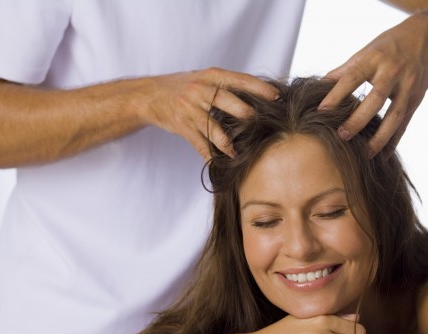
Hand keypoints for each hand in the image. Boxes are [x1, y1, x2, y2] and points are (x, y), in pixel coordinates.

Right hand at [141, 67, 277, 159]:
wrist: (150, 95)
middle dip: (247, 114)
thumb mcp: (204, 78)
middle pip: (228, 101)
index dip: (259, 88)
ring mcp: (190, 109)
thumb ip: (227, 86)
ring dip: (228, 143)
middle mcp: (200, 90)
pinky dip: (210, 155)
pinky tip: (220, 162)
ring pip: (213, 128)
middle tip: (263, 123)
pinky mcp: (183, 126)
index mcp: (211, 76)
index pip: (240, 80)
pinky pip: (199, 144)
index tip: (277, 96)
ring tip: (238, 152)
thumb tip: (260, 93)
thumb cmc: (184, 86)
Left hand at [319, 14, 427, 155]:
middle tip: (341, 136)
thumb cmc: (389, 45)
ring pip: (394, 117)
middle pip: (375, 100)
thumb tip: (319, 86)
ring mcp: (408, 87)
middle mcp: (393, 73)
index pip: (353, 78)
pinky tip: (381, 156)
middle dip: (358, 120)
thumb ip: (344, 70)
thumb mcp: (367, 50)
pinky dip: (393, 142)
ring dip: (379, 138)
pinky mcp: (417, 99)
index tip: (321, 111)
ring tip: (364, 154)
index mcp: (375, 59)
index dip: (336, 94)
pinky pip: (404, 124)